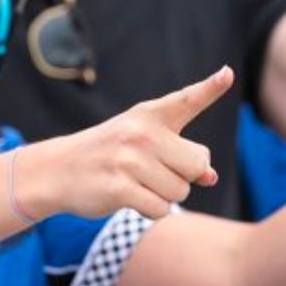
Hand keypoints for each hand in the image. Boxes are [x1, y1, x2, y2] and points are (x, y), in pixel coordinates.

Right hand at [18, 67, 231, 219]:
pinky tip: (130, 198)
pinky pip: (161, 209)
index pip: (186, 100)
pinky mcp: (120, 188)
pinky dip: (151, 210)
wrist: (57, 170)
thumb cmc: (109, 156)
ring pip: (180, 191)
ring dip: (165, 196)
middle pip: (197, 165)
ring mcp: (129, 160)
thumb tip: (211, 177)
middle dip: (183, 176)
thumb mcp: (143, 144)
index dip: (210, 88)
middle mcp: (141, 133)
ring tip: (136, 183)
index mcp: (149, 115)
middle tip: (153, 172)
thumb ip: (180, 155)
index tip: (228, 74)